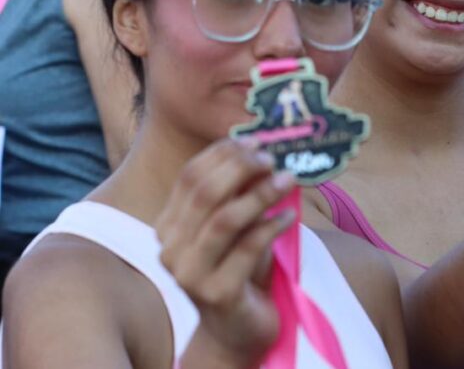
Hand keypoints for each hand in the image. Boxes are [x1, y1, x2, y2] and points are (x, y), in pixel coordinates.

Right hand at [157, 138, 295, 366]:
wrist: (238, 328)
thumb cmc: (239, 268)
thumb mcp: (236, 225)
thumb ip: (238, 192)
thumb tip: (261, 149)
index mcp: (168, 226)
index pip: (189, 177)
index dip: (223, 154)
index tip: (257, 140)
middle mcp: (170, 249)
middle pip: (204, 193)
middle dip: (241, 168)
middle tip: (273, 159)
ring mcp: (190, 274)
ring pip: (224, 220)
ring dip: (260, 194)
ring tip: (288, 180)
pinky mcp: (216, 295)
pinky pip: (247, 250)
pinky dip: (270, 227)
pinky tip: (288, 218)